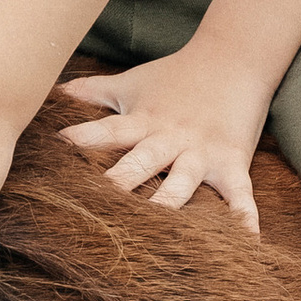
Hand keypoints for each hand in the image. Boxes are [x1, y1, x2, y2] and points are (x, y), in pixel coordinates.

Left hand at [59, 43, 271, 235]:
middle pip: (142, 163)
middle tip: (98, 207)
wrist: (234, 57)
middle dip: (121, 183)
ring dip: (170, 204)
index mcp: (143, 121)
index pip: (108, 131)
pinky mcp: (233, 163)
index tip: (60, 147)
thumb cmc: (176, 74)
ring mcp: (202, 154)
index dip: (85, 138)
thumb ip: (93, 92)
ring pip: (183, 183)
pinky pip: (240, 195)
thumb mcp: (132, 84)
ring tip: (157, 229)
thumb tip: (53, 91)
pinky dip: (245, 218)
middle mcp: (170, 139)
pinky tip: (247, 243)